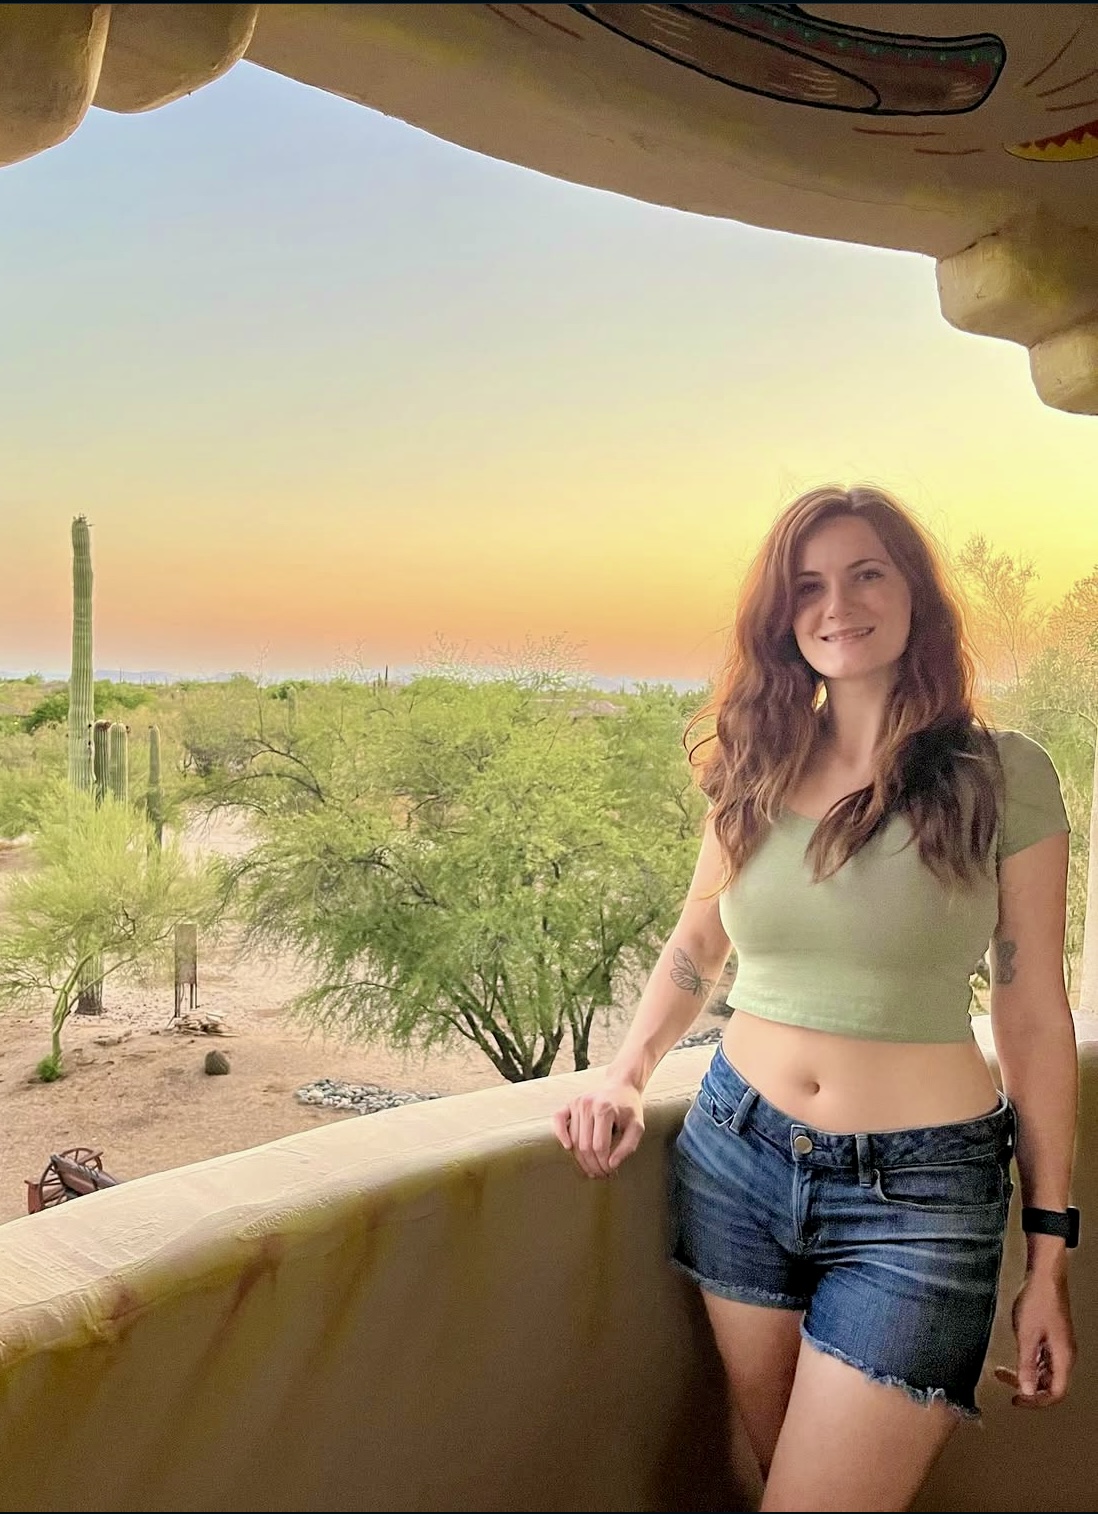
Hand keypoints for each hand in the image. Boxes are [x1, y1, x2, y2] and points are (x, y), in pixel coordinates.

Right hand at [551, 1076, 644, 1178]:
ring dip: (580, 1159)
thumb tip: (611, 1165)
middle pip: (584, 1145)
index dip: (604, 1164)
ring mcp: (577, 1103)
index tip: (610, 1172)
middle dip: (592, 1165)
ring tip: (591, 1169)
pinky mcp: (570, 1103)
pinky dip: (560, 1134)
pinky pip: (558, 1119)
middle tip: (600, 1175)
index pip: (600, 1146)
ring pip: (573, 1139)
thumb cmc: (630, 1109)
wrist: (621, 1085)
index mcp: (605, 1110)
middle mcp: (588, 1105)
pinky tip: (567, 1147)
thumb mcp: (637, 1127)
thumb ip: (627, 1147)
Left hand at [993, 1266, 1075, 1407]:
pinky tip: (1015, 1356)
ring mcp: (1059, 1345)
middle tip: (1007, 1386)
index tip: (1017, 1400)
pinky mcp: (1053, 1336)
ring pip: (1045, 1372)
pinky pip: (1043, 1358)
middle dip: (1028, 1388)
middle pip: (1050, 1384)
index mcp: (1063, 1357)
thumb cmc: (1038, 1301)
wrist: (1044, 1276)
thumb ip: (1026, 1365)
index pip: (1055, 1393)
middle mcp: (1065, 1354)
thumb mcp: (1027, 1336)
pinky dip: (1029, 1361)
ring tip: (1004, 1371)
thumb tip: (1026, 1392)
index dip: (1036, 1402)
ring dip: (1026, 1374)